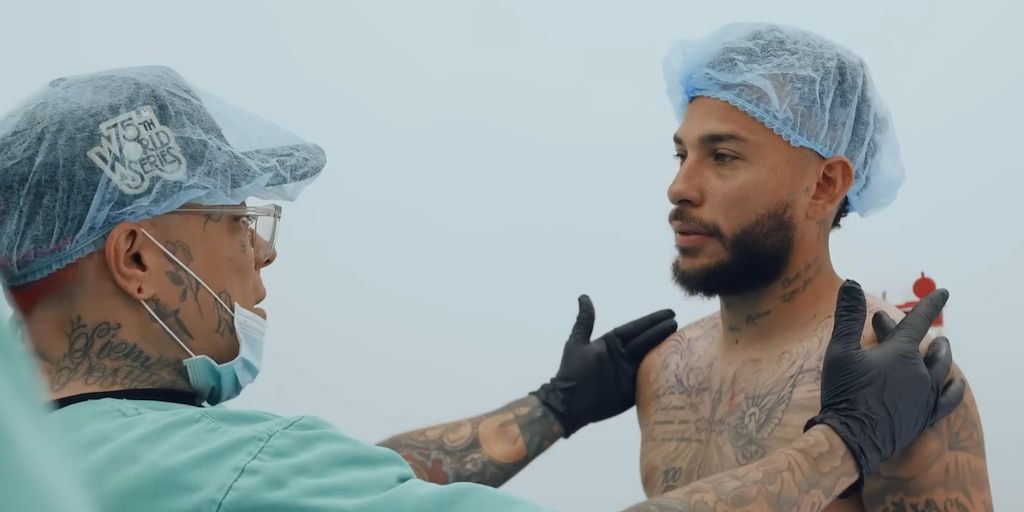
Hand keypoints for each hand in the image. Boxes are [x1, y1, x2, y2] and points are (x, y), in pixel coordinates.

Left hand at [532, 295, 676, 436]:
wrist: (569, 404)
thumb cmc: (572, 372)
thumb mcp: (577, 343)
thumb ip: (585, 321)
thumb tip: (584, 297)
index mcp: (612, 343)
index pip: (636, 328)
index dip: (652, 320)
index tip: (669, 313)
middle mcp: (623, 356)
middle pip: (647, 341)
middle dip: (662, 332)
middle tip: (677, 324)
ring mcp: (629, 372)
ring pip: (651, 357)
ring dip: (665, 349)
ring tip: (681, 339)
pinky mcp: (633, 389)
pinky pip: (651, 378)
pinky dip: (662, 372)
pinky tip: (675, 364)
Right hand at [805, 280, 964, 494]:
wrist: (851, 438)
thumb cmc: (844, 392)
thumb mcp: (840, 350)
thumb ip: (847, 316)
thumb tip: (850, 284)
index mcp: (901, 353)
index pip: (919, 321)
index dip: (930, 304)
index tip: (944, 291)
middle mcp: (920, 373)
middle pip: (927, 346)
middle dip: (919, 332)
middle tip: (903, 328)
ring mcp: (926, 396)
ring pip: (942, 370)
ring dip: (941, 356)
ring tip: (941, 348)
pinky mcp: (925, 416)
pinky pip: (949, 399)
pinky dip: (953, 388)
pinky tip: (954, 384)